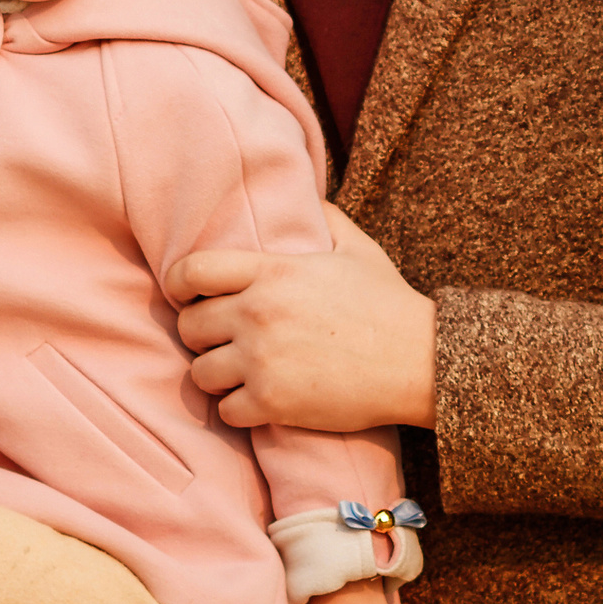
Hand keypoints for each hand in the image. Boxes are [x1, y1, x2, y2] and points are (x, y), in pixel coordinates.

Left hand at [170, 206, 435, 431]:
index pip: (192, 271)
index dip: (180, 285)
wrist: (423, 363)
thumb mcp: (357, 248)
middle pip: (189, 326)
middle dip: (201, 334)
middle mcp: (258, 313)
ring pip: (200, 372)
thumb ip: (325, 217)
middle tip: (222, 340)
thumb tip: (308, 192)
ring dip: (216, 374)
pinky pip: (224, 411)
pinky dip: (237, 409)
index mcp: (273, 272)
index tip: (187, 296)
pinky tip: (257, 402)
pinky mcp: (273, 403)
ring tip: (237, 374)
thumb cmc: (390, 305)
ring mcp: (262, 360)